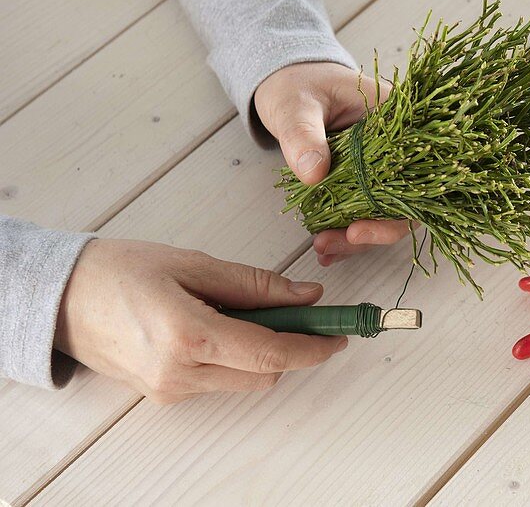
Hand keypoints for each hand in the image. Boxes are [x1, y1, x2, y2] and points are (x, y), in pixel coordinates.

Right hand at [56, 239, 347, 402]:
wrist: (60, 296)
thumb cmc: (120, 270)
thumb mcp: (194, 264)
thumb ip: (256, 285)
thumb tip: (307, 295)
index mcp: (188, 335)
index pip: (270, 355)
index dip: (312, 348)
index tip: (339, 336)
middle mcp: (179, 373)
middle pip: (263, 375)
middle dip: (291, 347)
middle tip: (302, 311)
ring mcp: (169, 389)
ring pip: (242, 381)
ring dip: (261, 352)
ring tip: (247, 311)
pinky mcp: (162, 395)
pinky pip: (217, 381)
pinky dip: (233, 357)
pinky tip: (219, 325)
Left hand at [254, 62, 408, 264]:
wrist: (286, 83)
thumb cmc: (297, 84)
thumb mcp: (295, 105)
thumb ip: (304, 135)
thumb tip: (314, 174)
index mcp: (395, 118)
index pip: (416, 169)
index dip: (399, 208)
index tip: (362, 227)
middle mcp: (397, 145)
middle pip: (406, 198)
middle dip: (376, 230)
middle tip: (342, 241)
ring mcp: (381, 164)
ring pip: (384, 210)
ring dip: (357, 236)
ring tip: (323, 247)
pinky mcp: (363, 178)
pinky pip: (363, 210)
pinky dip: (345, 232)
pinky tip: (326, 247)